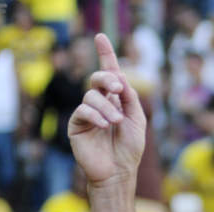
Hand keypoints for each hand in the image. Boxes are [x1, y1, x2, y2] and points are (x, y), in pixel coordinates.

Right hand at [68, 34, 145, 185]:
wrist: (119, 172)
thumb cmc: (130, 149)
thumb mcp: (137, 120)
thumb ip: (130, 98)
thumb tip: (120, 76)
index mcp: (115, 100)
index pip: (110, 73)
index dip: (105, 55)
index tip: (101, 37)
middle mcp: (100, 103)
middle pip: (97, 79)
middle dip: (107, 78)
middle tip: (117, 87)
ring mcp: (87, 113)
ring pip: (91, 96)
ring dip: (107, 107)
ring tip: (116, 122)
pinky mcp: (76, 125)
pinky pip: (83, 111)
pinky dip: (95, 115)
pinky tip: (105, 125)